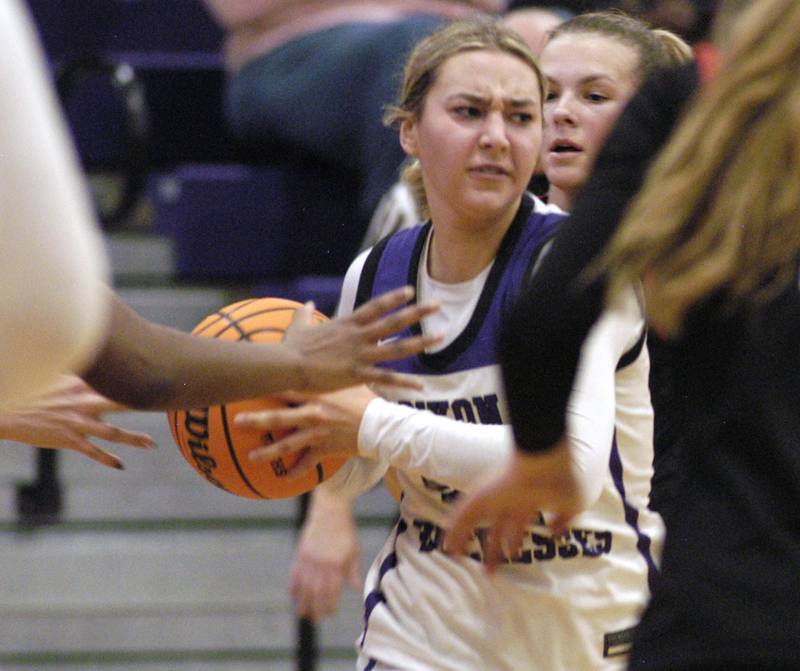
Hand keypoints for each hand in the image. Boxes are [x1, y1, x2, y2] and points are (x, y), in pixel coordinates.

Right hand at [0, 375, 154, 468]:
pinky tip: (120, 465)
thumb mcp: (56, 374)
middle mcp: (83, 402)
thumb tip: (95, 362)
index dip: (135, 380)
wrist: (6, 408)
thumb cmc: (31, 388)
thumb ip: (80, 373)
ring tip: (152, 444)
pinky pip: (92, 452)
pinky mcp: (67, 439)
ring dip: (134, 438)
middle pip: (121, 403)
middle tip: (165, 406)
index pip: (115, 381)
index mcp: (82, 384)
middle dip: (143, 405)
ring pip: (112, 432)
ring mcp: (76, 422)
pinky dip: (107, 459)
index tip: (157, 377)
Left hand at [236, 386, 375, 478]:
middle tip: (237, 421)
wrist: (383, 425)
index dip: (268, 384)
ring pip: (287, 443)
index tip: (249, 383)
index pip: (287, 386)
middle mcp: (313, 412)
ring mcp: (317, 433)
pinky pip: (306, 463)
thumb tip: (329, 358)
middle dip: (256, 419)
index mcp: (317, 393)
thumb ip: (334, 372)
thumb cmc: (367, 400)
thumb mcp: (350, 380)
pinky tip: (283, 478)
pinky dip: (295, 471)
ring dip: (268, 451)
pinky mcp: (325, 449)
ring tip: (251, 457)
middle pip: (279, 416)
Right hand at [283, 286, 439, 391]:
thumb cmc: (290, 348)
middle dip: (417, 313)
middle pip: (393, 321)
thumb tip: (306, 303)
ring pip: (396, 348)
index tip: (410, 291)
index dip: (394, 298)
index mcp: (346, 323)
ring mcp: (360, 355)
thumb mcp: (298, 325)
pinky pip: (386, 379)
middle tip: (437, 305)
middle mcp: (357, 336)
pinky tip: (421, 387)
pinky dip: (405, 383)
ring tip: (440, 338)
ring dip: (420, 342)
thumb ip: (304, 313)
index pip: (375, 306)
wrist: (287, 365)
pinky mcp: (357, 375)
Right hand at [290, 490, 360, 621]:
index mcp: (336, 565)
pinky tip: (293, 596)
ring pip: (304, 587)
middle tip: (315, 619)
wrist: (330, 510)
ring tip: (303, 614)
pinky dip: (293, 587)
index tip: (330, 614)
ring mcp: (309, 560)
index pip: (331, 592)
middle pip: (316, 593)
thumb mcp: (353, 550)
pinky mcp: (300, 553)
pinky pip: (294, 574)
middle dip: (316, 609)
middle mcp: (321, 565)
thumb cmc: (345, 530)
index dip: (330, 605)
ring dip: (303, 602)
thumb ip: (352, 570)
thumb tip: (356, 587)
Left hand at [445, 439, 582, 570]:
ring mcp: (494, 498)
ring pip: (475, 521)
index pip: (518, 526)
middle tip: (488, 571)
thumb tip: (555, 533)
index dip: (514, 542)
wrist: (544, 458)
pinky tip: (448, 545)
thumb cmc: (560, 480)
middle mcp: (509, 501)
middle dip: (493, 550)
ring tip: (455, 554)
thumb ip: (563, 520)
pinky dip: (455, 530)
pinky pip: (463, 515)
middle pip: (496, 529)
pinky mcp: (481, 495)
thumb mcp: (571, 504)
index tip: (512, 555)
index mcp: (528, 503)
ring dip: (466, 538)